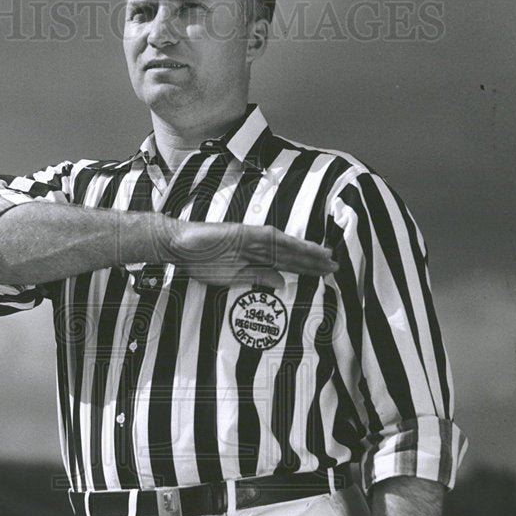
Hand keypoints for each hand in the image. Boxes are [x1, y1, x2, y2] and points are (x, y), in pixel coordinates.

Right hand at [167, 220, 337, 287]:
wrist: (180, 246)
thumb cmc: (202, 261)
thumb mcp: (234, 277)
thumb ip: (257, 278)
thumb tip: (282, 283)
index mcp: (256, 257)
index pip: (287, 263)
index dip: (306, 267)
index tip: (324, 273)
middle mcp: (258, 246)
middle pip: (291, 254)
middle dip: (313, 261)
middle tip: (335, 266)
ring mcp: (251, 238)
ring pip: (285, 246)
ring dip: (306, 252)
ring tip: (326, 258)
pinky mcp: (242, 232)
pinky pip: (267, 238)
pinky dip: (284, 243)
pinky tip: (301, 247)